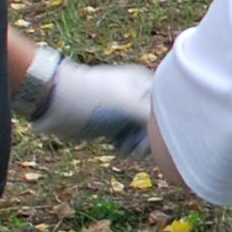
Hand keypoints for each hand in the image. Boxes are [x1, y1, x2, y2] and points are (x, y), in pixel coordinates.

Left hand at [36, 57, 155, 155]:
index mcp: (145, 83)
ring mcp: (124, 112)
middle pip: (156, 124)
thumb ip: (154, 119)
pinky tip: (117, 146)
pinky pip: (129, 141)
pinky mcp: (111, 126)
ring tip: (124, 145)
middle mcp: (137, 96)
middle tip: (137, 146)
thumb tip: (174, 131)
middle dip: (149, 138)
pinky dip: (126, 147)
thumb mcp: (130, 106)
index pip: (167, 107)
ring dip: (137, 145)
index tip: (150, 133)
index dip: (164, 124)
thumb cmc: (94, 99)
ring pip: (143, 135)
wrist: (57, 102)